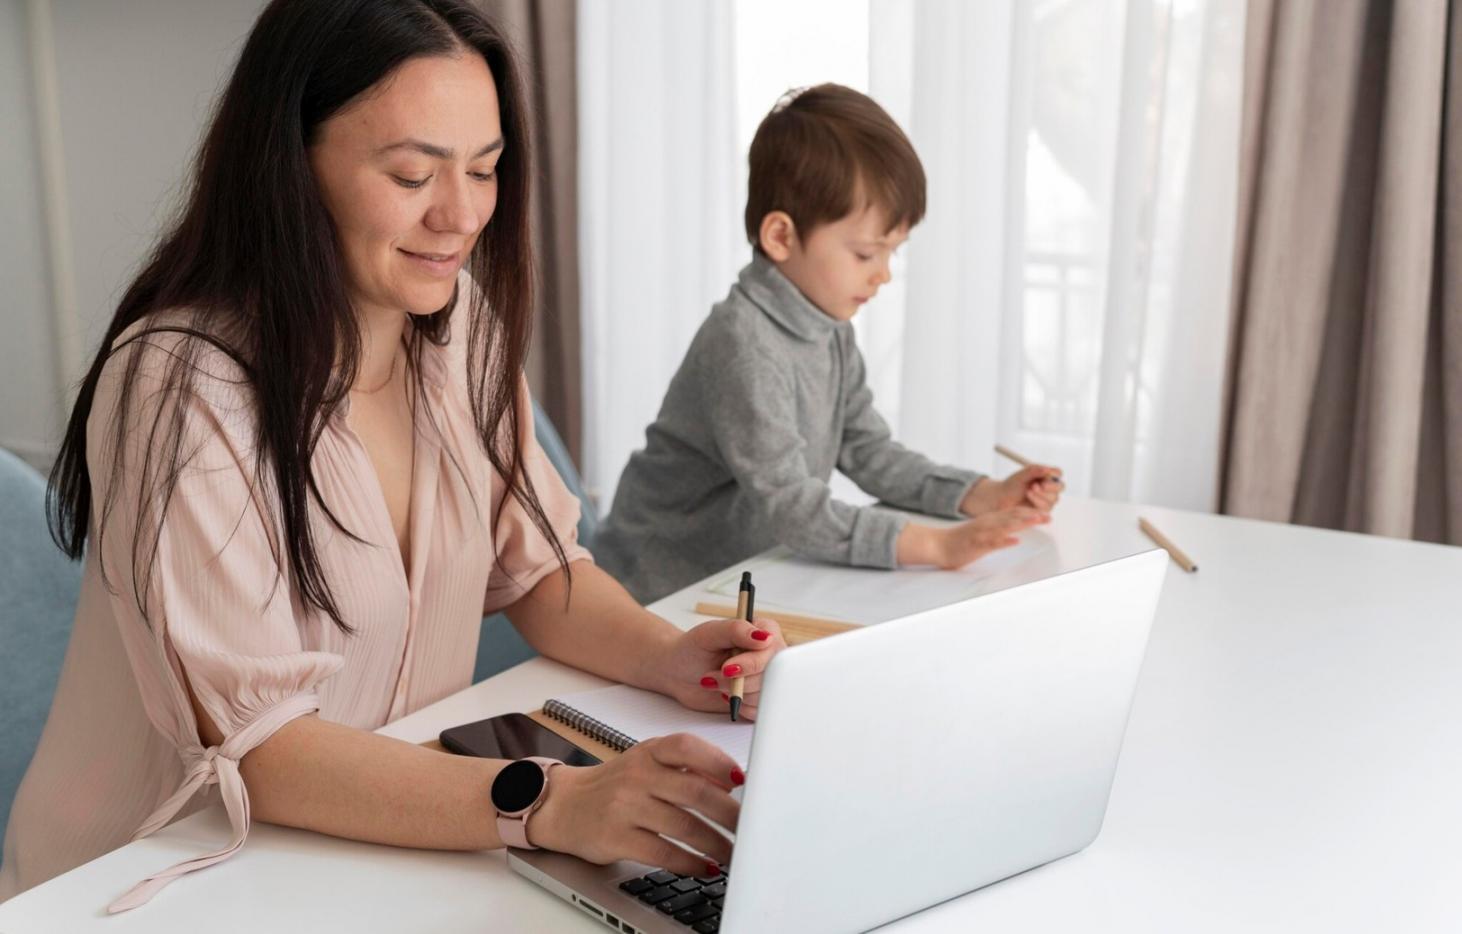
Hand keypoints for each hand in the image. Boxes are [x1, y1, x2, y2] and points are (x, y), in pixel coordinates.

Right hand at [530, 734, 741, 875]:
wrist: (564, 805)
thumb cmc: (616, 784)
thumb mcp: (647, 763)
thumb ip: (685, 768)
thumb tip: (731, 783)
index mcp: (649, 752)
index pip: (687, 747)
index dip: (719, 761)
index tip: (743, 781)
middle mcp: (637, 776)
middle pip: (694, 791)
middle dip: (730, 813)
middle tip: (750, 828)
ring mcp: (625, 807)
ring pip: (684, 826)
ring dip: (716, 843)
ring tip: (733, 853)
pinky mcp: (616, 838)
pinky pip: (663, 853)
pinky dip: (690, 862)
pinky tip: (704, 866)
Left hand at [655, 617, 787, 720]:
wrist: (680, 672)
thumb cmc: (692, 649)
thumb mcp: (708, 634)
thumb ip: (736, 630)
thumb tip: (763, 636)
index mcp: (762, 630)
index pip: (772, 649)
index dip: (750, 663)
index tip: (726, 668)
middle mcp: (767, 653)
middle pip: (770, 675)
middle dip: (738, 681)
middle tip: (714, 675)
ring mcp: (765, 676)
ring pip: (765, 694)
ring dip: (735, 693)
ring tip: (717, 682)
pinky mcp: (760, 696)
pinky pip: (760, 709)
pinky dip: (740, 706)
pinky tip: (726, 694)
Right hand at [931, 507, 1049, 568]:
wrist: (938, 545)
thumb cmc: (960, 541)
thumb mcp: (981, 531)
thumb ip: (997, 529)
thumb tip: (1013, 531)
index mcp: (989, 520)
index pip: (1012, 513)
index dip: (1029, 512)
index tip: (1044, 513)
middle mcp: (987, 523)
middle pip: (1012, 516)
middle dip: (1031, 516)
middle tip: (1048, 516)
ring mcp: (982, 533)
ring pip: (1005, 526)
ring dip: (1022, 523)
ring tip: (1037, 520)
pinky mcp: (976, 544)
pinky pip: (992, 542)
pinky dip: (1004, 541)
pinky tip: (1015, 541)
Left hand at [961, 466, 1063, 515]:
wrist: (1002, 497)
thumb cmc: (1013, 484)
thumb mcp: (1023, 474)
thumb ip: (1035, 470)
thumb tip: (1048, 470)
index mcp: (1047, 476)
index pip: (1058, 473)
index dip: (1054, 474)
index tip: (1045, 474)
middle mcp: (1050, 488)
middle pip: (1060, 487)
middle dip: (1050, 486)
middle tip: (1037, 484)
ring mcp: (1048, 500)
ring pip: (1054, 498)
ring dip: (1042, 494)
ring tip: (1029, 490)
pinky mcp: (1043, 510)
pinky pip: (1047, 507)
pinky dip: (1038, 500)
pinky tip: (1028, 495)